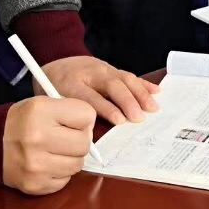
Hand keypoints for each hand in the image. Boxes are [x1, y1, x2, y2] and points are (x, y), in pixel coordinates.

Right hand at [2, 95, 97, 194]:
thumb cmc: (22, 122)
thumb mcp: (42, 103)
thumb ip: (71, 111)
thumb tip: (93, 128)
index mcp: (40, 111)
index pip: (87, 116)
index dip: (83, 119)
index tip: (73, 122)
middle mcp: (37, 138)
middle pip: (85, 144)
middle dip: (78, 141)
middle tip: (65, 138)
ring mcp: (35, 165)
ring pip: (77, 165)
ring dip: (70, 158)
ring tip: (54, 151)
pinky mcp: (35, 185)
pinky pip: (65, 181)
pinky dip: (59, 173)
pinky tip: (46, 164)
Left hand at [41, 55, 159, 125]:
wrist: (54, 66)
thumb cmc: (53, 91)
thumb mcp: (54, 104)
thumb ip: (69, 117)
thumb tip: (88, 142)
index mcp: (71, 84)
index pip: (91, 96)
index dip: (107, 108)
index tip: (119, 121)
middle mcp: (90, 74)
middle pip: (112, 85)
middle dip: (127, 101)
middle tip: (138, 117)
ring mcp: (102, 69)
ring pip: (124, 78)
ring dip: (140, 94)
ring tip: (152, 108)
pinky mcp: (111, 68)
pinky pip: (129, 75)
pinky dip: (143, 84)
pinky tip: (155, 92)